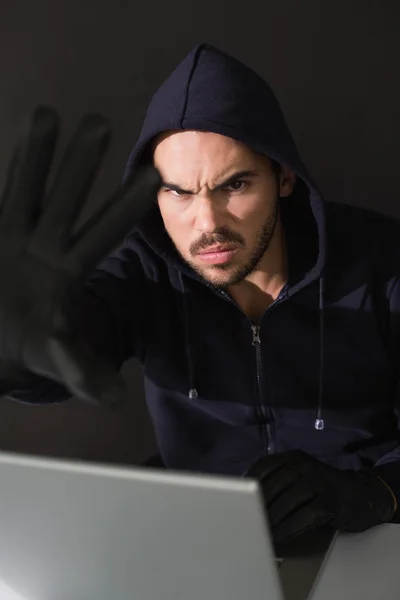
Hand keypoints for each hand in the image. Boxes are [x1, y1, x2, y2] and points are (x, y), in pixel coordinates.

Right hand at [0, 106, 159, 405]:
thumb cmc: (29, 349)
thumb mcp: (59, 360)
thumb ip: (85, 373)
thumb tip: (114, 398)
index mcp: (70, 271)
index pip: (104, 232)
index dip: (126, 207)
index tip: (153, 178)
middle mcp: (46, 246)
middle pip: (67, 200)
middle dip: (80, 165)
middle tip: (100, 124)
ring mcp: (15, 237)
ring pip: (27, 189)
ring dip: (36, 155)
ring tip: (47, 113)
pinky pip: (1, 197)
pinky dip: (6, 171)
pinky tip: (13, 139)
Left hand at [246, 450, 395, 544]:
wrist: (361, 494)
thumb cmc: (323, 488)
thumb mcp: (300, 476)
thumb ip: (278, 481)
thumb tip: (246, 498)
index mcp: (293, 457)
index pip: (263, 466)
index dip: (248, 484)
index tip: (236, 500)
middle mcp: (304, 464)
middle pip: (272, 485)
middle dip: (257, 507)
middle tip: (245, 523)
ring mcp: (318, 481)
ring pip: (286, 502)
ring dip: (271, 521)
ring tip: (259, 533)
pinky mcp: (329, 500)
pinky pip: (303, 516)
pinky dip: (288, 529)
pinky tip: (279, 538)